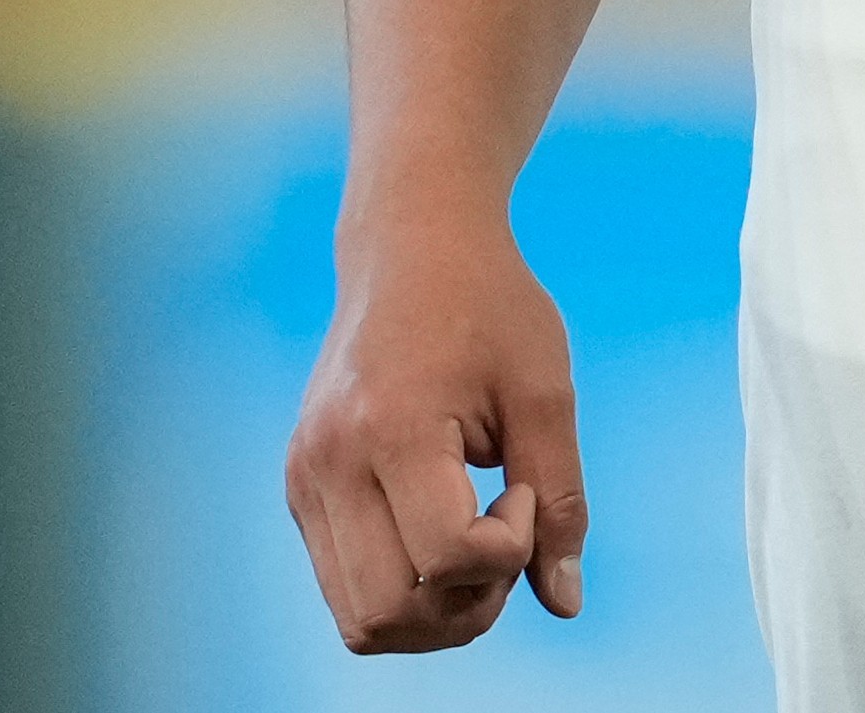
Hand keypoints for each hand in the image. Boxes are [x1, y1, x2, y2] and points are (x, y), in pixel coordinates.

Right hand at [284, 205, 587, 650]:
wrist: (411, 245)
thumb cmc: (487, 305)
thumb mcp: (544, 391)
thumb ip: (559, 499)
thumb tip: (563, 604)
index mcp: (390, 428)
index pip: (448, 557)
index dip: (509, 545)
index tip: (521, 486)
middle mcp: (328, 463)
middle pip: (391, 612)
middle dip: (467, 604)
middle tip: (504, 534)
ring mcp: (304, 480)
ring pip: (361, 618)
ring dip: (433, 612)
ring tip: (475, 544)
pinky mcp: (301, 487)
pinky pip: (346, 587)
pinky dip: (404, 588)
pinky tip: (441, 531)